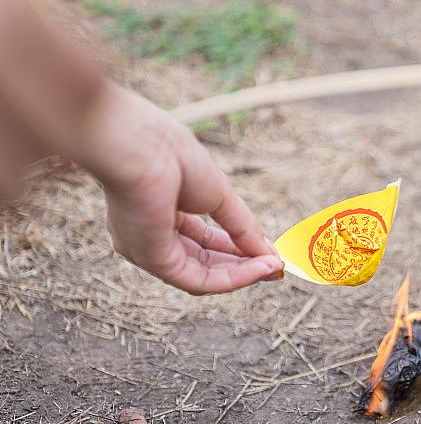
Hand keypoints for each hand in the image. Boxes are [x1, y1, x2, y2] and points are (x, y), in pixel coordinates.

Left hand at [80, 83, 283, 294]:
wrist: (140, 144)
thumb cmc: (170, 154)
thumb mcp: (218, 193)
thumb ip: (243, 226)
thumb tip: (269, 253)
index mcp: (161, 212)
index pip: (205, 241)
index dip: (239, 247)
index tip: (269, 251)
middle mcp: (150, 236)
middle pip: (205, 262)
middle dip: (244, 265)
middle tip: (276, 265)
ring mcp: (149, 250)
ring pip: (203, 275)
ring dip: (243, 273)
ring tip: (274, 266)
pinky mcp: (154, 260)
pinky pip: (199, 279)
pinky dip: (233, 278)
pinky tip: (260, 267)